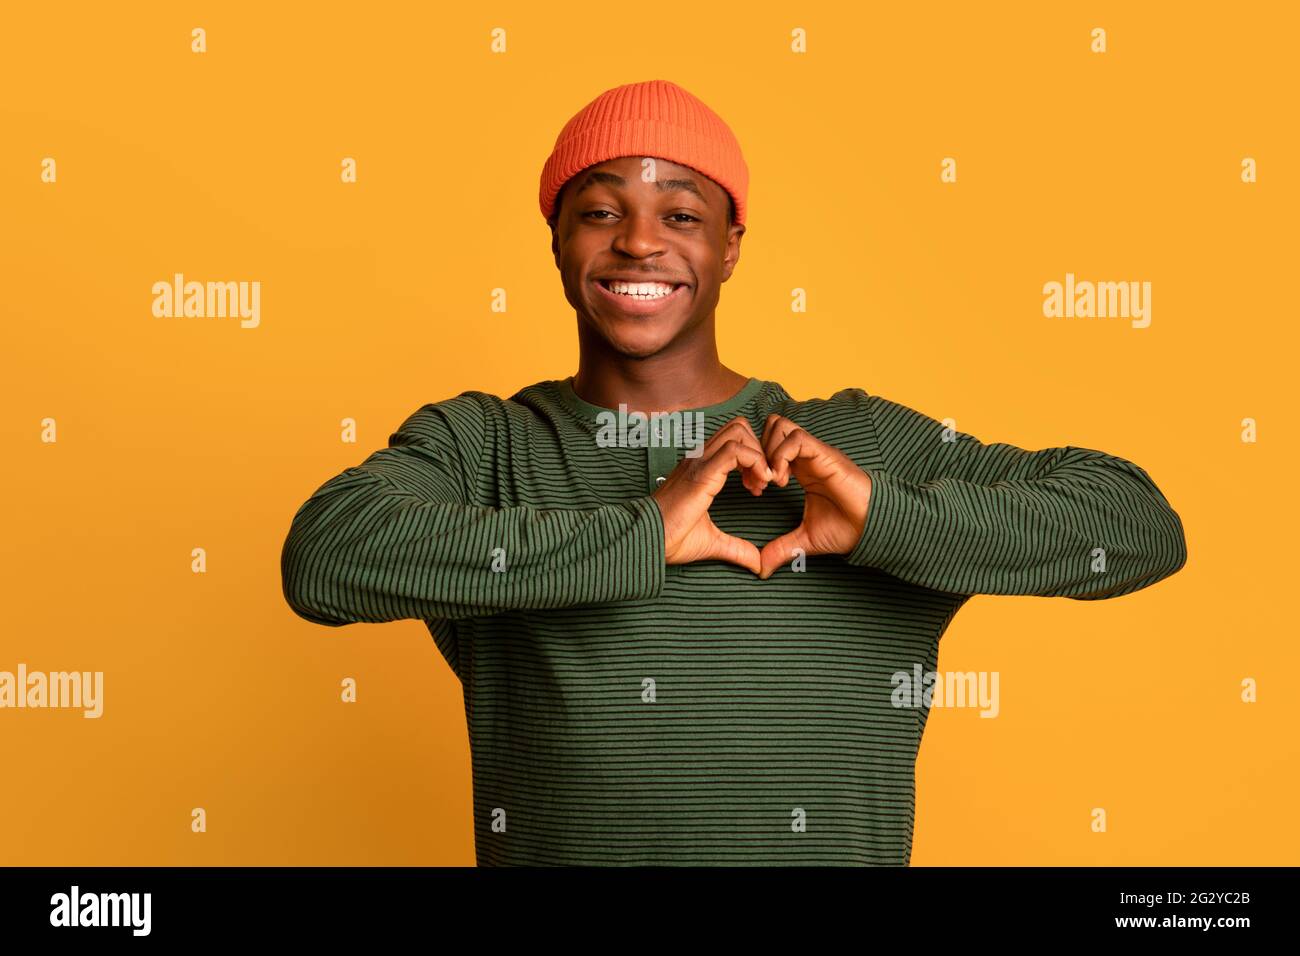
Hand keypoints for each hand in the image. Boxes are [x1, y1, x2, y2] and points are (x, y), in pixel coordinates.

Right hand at [652, 417, 773, 574]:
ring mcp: (700, 462)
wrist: (649, 540)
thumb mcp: (712, 542)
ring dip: (758, 454)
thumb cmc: (671, 538)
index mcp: (701, 468)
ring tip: (761, 483)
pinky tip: (757, 485)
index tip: (760, 487)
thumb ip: (736, 548)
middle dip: (760, 449)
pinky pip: (735, 450)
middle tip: (764, 481)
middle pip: (739, 428)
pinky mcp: (702, 472)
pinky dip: (755, 461)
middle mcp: (700, 459)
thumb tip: (757, 563)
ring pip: (738, 432)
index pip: (734, 441)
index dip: (754, 458)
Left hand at [757, 414, 871, 578]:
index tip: (755, 489)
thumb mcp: (805, 541)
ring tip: (771, 481)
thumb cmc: (847, 529)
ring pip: (780, 426)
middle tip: (759, 481)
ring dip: (768, 451)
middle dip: (757, 450)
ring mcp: (816, 452)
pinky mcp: (826, 455)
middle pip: (772, 426)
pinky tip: (782, 481)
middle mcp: (807, 455)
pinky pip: (797, 439)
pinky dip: (782, 456)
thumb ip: (782, 549)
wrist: (874, 528)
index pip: (769, 444)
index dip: (756, 463)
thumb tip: (761, 569)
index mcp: (801, 468)